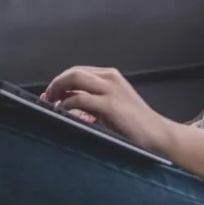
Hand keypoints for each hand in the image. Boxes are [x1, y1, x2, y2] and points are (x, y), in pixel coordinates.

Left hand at [43, 66, 173, 153]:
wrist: (156, 133)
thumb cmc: (134, 123)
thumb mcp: (111, 105)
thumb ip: (92, 100)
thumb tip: (66, 101)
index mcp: (111, 76)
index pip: (78, 71)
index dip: (61, 80)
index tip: (51, 94)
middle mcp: (110, 78)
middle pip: (73, 71)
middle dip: (56, 83)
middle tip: (48, 98)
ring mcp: (111, 89)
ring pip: (75, 78)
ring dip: (58, 90)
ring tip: (52, 104)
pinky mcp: (110, 104)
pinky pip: (80, 98)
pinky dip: (67, 105)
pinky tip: (64, 112)